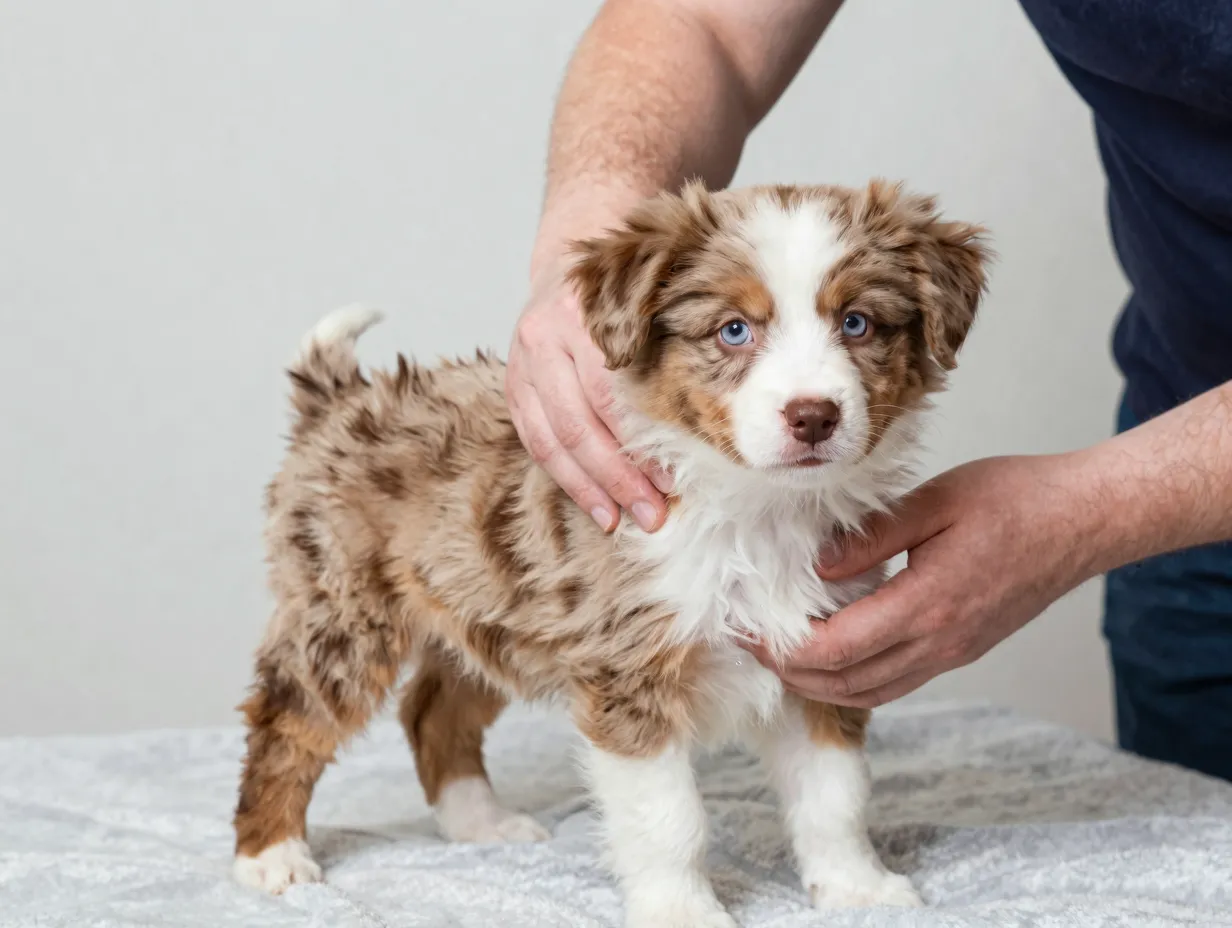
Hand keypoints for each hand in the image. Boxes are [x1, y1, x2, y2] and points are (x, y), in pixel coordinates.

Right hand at [506, 257, 669, 532]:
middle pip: (580, 423)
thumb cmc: (623, 296)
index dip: (639, 443)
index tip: (671, 481)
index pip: (611, 395)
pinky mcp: (513, 383)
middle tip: (652, 513)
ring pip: (553, 439)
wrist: (570, 267)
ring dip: (590, 487)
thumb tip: (705, 429)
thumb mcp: (650, 306)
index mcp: (587, 314)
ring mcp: (523, 360)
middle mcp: (546, 335)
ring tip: (620, 520)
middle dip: (618, 477)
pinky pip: (535, 440)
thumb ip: (670, 353)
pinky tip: (594, 503)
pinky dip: (565, 477)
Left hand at [746, 455, 1099, 707]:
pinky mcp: (960, 650)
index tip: (748, 629)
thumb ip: (871, 536)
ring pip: (869, 693)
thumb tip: (815, 566)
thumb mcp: (936, 501)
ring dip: (818, 685)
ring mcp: (952, 653)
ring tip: (779, 656)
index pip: (835, 649)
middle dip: (788, 671)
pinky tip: (831, 658)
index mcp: (928, 604)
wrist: (1082, 522)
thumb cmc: (1015, 499)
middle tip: (749, 644)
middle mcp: (939, 642)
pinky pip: (895, 684)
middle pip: (844, 683)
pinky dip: (853, 683)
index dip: (782, 648)